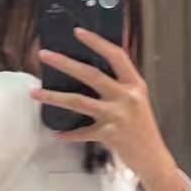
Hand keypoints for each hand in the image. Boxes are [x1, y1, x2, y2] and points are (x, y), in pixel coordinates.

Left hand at [30, 29, 189, 190]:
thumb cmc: (143, 130)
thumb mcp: (138, 101)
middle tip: (44, 55)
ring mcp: (117, 116)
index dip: (97, 42)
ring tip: (35, 92)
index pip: (116, 56)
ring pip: (79, 101)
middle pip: (90, 74)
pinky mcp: (109, 135)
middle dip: (64, 63)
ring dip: (54, 96)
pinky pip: (82, 132)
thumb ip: (120, 87)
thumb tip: (92, 74)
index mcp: (135, 85)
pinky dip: (70, 134)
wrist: (154, 159)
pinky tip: (58, 133)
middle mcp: (126, 97)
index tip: (78, 32)